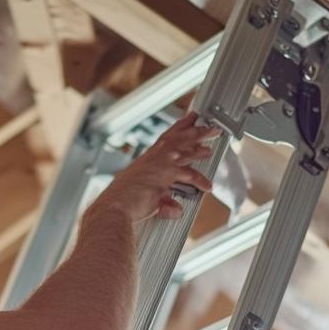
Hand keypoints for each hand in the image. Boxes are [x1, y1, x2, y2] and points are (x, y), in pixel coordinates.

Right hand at [90, 112, 217, 223]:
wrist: (116, 207)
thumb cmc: (124, 203)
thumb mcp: (146, 198)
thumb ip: (164, 202)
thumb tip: (176, 210)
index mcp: (148, 159)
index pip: (167, 138)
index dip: (180, 128)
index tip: (190, 119)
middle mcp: (154, 158)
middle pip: (179, 138)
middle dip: (196, 131)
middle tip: (211, 127)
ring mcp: (160, 164)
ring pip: (185, 149)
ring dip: (200, 144)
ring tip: (212, 143)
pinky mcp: (165, 175)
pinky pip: (189, 175)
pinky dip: (200, 181)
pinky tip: (207, 186)